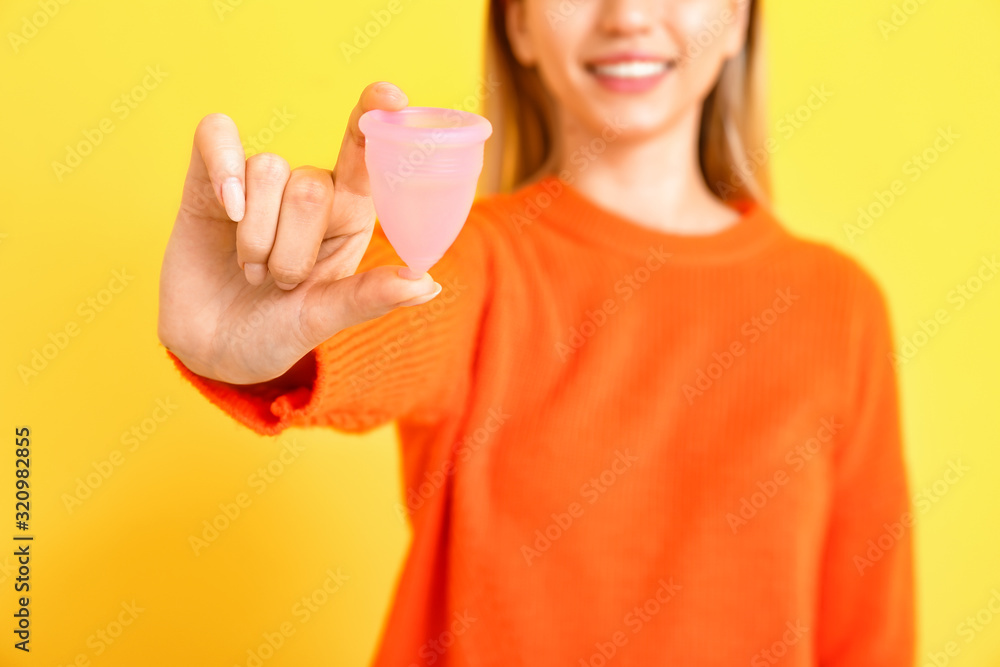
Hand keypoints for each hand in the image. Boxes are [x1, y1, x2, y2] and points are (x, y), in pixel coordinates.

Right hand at [158, 82, 440, 383]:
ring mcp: (259, 183)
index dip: (377, 119)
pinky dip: (222, 168)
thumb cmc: (275, 333)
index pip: (368, 156)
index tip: (391, 98)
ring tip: (251, 272)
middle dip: (290, 250)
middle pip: (310, 184)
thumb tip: (428, 285)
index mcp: (350, 215)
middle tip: (278, 285)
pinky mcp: (207, 177)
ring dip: (256, 238)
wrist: (210, 350)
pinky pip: (217, 137)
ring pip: (267, 171)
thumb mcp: (321, 321)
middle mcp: (310, 191)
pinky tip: (227, 208)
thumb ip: (368, 298)